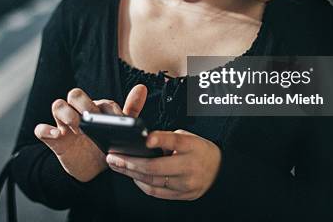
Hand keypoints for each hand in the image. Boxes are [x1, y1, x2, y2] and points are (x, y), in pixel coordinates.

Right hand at [34, 84, 147, 181]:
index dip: (105, 107)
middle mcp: (78, 111)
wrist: (92, 169)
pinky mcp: (54, 139)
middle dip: (83, 103)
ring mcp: (64, 123)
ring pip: (57, 105)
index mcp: (95, 107)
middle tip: (93, 120)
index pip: (98, 99)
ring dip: (66, 113)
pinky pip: (41, 130)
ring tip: (77, 127)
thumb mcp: (119, 130)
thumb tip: (142, 87)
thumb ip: (130, 110)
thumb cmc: (106, 145)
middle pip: (75, 94)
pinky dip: (46, 130)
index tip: (115, 120)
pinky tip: (56, 134)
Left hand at [106, 129, 220, 199]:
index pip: (175, 141)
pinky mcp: (183, 195)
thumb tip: (142, 143)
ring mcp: (186, 184)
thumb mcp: (187, 137)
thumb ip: (167, 139)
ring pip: (152, 181)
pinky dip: (142, 184)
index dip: (159, 140)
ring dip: (131, 174)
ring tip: (118, 166)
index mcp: (192, 146)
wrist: (219, 170)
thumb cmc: (198, 150)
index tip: (145, 138)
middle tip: (114, 157)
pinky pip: (156, 192)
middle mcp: (189, 166)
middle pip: (155, 167)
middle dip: (130, 163)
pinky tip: (133, 176)